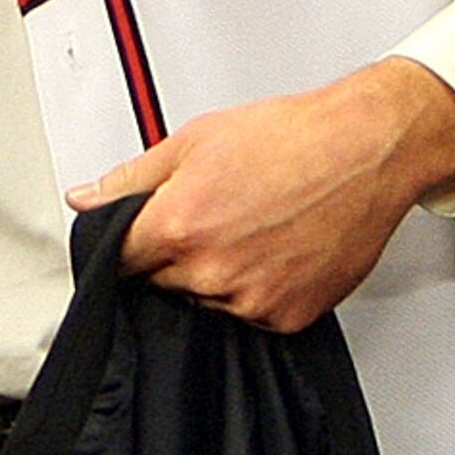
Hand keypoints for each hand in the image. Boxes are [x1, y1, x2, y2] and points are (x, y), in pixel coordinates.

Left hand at [67, 58, 454, 331]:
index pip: (121, 262)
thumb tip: (86, 199)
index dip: (129, 246)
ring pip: (206, 300)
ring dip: (216, 274)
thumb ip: (131, 179)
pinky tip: (277, 248)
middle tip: (218, 214)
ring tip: (254, 226)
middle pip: (163, 282)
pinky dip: (256, 289)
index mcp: (179, 226)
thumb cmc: (292, 137)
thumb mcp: (195, 141)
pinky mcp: (288, 317)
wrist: (368, 150)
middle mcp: (211, 271)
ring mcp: (250, 299)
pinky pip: (251, 313)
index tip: (143, 237)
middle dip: (177, 254)